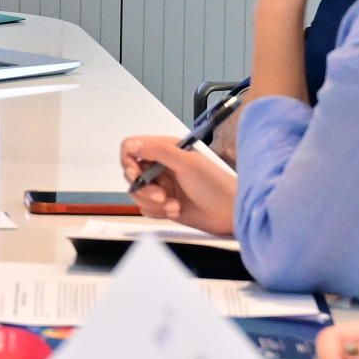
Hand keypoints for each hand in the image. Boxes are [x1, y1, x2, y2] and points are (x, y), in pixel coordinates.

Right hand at [118, 137, 237, 234]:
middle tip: (161, 195)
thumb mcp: (187, 163)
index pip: (131, 148)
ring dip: (153, 203)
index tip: (136, 174)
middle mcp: (161, 166)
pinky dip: (158, 212)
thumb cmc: (216, 185)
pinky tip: (176, 210)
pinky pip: (145, 209)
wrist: (230, 213)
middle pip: (130, 174)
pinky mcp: (163, 204)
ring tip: (173, 205)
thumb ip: (158, 151)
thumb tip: (132, 145)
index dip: (128, 161)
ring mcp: (161, 186)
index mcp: (166, 149)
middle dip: (144, 189)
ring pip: (137, 194)